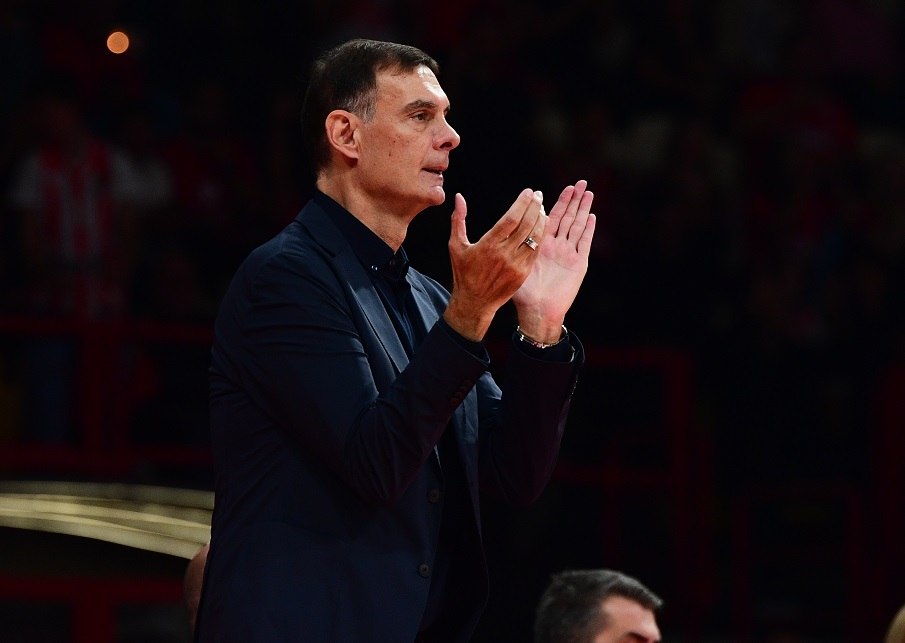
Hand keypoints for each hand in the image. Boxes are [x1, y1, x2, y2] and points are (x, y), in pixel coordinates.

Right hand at [444, 189, 546, 340]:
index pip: (511, 218)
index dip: (522, 203)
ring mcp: (516, 265)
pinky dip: (541, 236)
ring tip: (541, 208)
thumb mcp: (456, 246)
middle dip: (535, 207)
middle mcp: (504, 254)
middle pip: (526, 225)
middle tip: (538, 195)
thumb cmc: (463, 273)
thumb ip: (458, 220)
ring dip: (540, 220)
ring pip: (534, 237)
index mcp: (488, 245)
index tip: (528, 192)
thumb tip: (459, 197)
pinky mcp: (523, 273)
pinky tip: (542, 225)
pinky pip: (536, 250)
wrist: (474, 302)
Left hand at [512, 180, 595, 342]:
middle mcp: (555, 247)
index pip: (547, 218)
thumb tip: (492, 234)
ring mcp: (568, 254)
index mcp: (539, 245)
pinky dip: (588, 229)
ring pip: (577, 226)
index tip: (553, 188)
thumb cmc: (521, 293)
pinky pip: (583, 243)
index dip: (552, 203)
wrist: (537, 312)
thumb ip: (504, 247)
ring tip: (588, 192)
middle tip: (579, 182)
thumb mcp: (509, 265)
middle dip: (572, 200)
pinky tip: (591, 215)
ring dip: (583, 209)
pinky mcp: (578, 264)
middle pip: (566, 217)